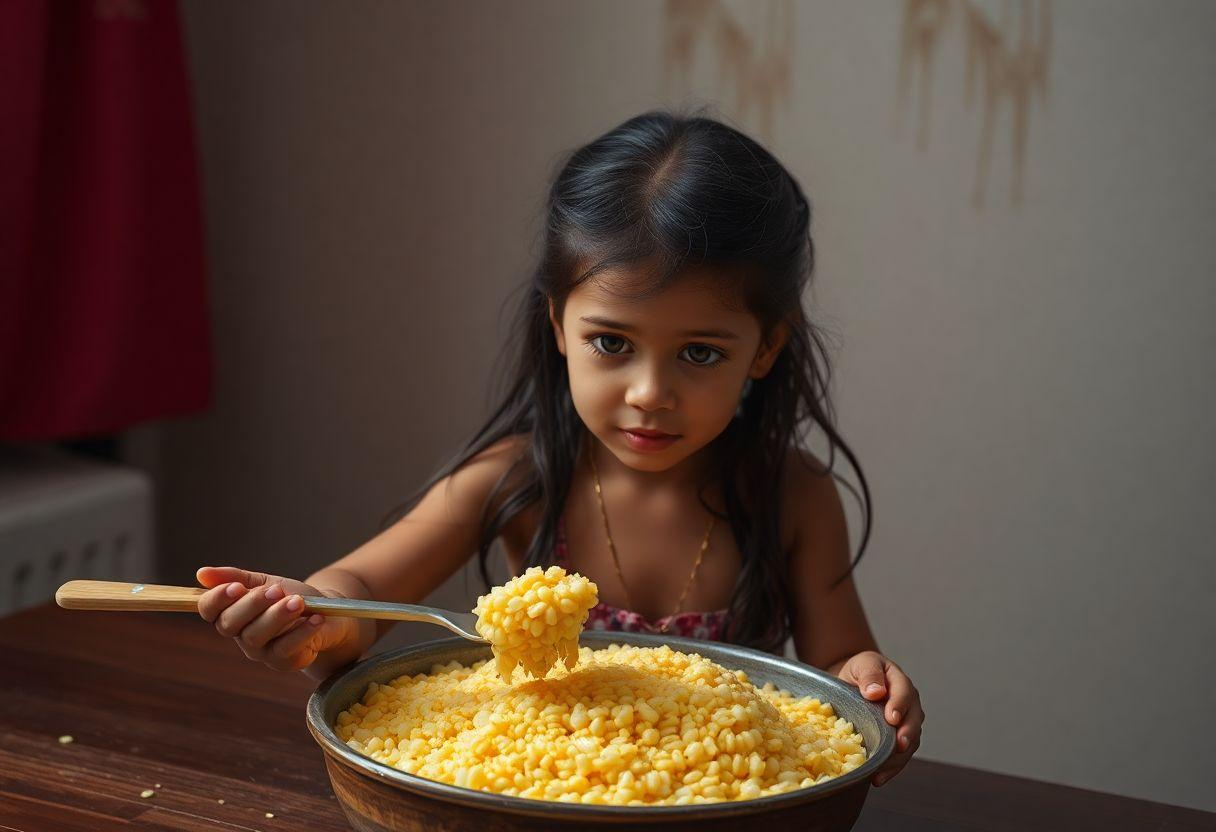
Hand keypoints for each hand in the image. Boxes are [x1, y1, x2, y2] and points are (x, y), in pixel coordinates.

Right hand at [195, 566, 354, 671]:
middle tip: (276, 590)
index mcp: (232, 614)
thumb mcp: (265, 582)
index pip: (209, 610)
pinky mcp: (284, 662)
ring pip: (257, 637)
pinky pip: (287, 650)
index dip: (217, 599)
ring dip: (277, 617)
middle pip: (231, 624)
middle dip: (252, 605)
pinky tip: (315, 619)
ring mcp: (261, 652)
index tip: (236, 587)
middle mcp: (241, 635)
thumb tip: (201, 573)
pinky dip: (302, 632)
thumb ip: (236, 578)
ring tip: (298, 602)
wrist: (328, 613)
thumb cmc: (290, 596)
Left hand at [835, 650, 923, 786]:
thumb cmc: (858, 671)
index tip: (892, 718)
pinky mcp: (897, 738)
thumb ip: (869, 674)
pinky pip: (899, 755)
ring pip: (910, 741)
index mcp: (899, 681)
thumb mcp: (861, 664)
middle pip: (914, 719)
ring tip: (884, 770)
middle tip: (899, 746)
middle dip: (907, 734)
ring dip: (899, 757)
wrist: (853, 682)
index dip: (899, 706)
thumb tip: (875, 692)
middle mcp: (908, 703)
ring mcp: (905, 722)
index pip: (904, 692)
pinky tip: (878, 778)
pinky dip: (891, 768)